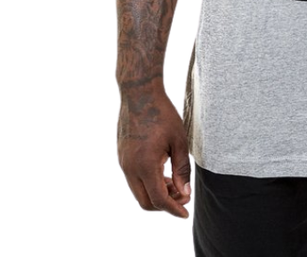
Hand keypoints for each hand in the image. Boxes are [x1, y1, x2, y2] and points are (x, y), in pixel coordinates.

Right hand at [117, 86, 192, 217]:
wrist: (139, 93)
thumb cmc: (162, 113)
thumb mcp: (179, 140)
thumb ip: (182, 169)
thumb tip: (184, 193)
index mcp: (145, 165)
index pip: (159, 199)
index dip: (173, 210)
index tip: (185, 214)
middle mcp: (130, 167)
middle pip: (146, 201)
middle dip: (165, 204)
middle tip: (182, 195)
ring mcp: (123, 162)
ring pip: (139, 191)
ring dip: (156, 193)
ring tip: (175, 182)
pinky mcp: (122, 156)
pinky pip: (134, 179)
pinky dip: (148, 182)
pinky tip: (163, 171)